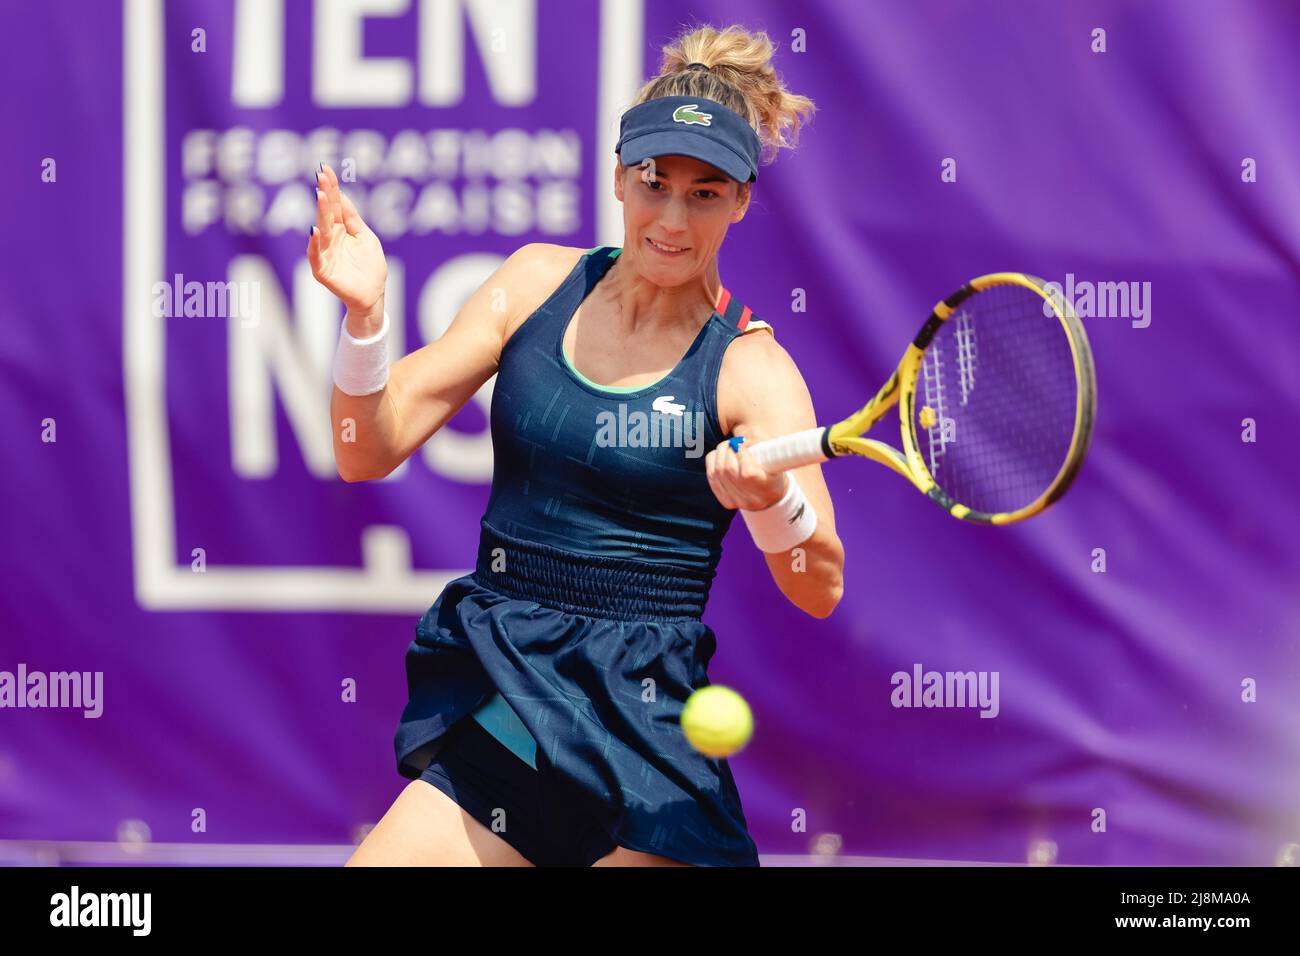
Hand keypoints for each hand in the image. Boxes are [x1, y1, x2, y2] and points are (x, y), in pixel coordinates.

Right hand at [306, 163, 387, 319]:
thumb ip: (353, 219)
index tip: (325, 168)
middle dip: (324, 194)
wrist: (373, 295)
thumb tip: (342, 196)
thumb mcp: (365, 237)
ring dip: (320, 213)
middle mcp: (330, 238)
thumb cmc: (370, 266)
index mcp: (340, 229)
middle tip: (321, 176)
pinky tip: (314, 230)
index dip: (331, 187)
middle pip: (326, 213)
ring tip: (320, 195)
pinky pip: (316, 256)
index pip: (335, 205)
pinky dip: (314, 244)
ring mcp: (325, 253)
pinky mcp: (323, 270)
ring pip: (321, 230)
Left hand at [705, 426, 789, 510]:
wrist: (772, 496)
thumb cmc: (775, 471)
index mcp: (768, 489)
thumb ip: (762, 446)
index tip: (742, 444)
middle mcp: (751, 499)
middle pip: (729, 470)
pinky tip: (719, 455)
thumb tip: (741, 441)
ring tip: (727, 447)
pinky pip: (711, 476)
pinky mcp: (725, 501)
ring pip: (718, 472)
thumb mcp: (776, 457)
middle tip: (733, 443)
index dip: (741, 454)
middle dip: (728, 451)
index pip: (747, 473)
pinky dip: (712, 462)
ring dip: (720, 454)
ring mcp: (737, 502)